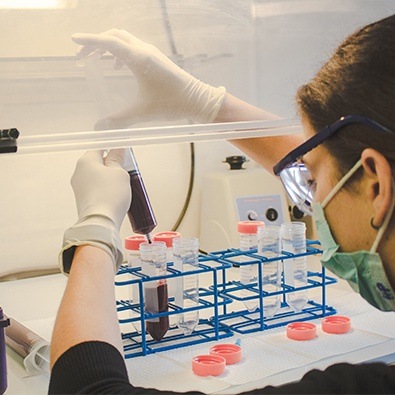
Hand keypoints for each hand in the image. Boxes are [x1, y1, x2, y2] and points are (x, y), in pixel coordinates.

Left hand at [60, 149, 130, 273]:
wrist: (101, 222)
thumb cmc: (110, 195)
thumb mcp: (119, 172)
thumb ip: (117, 159)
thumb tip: (117, 150)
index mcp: (86, 161)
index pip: (99, 147)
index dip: (112, 148)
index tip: (122, 152)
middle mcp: (78, 172)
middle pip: (97, 162)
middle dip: (111, 164)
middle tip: (125, 169)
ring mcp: (79, 187)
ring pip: (96, 175)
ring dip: (108, 177)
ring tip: (122, 184)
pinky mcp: (83, 199)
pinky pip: (95, 188)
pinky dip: (105, 188)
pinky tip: (115, 195)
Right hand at [71, 29, 225, 128]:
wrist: (197, 100)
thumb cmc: (172, 103)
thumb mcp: (142, 112)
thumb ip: (119, 120)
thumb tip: (100, 127)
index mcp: (139, 58)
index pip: (108, 43)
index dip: (89, 41)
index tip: (73, 41)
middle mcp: (145, 50)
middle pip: (114, 36)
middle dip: (96, 43)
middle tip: (82, 56)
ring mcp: (152, 53)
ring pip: (125, 40)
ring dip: (108, 46)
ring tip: (96, 60)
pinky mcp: (157, 58)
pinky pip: (134, 47)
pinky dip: (120, 52)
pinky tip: (118, 68)